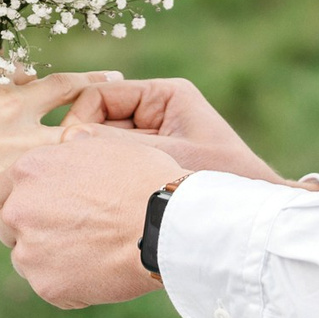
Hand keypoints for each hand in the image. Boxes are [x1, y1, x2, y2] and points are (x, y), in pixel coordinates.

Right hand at [0, 43, 113, 247]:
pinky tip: (103, 179)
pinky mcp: (14, 169)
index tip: (60, 85)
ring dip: (99, 126)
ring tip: (124, 130)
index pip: (26, 73)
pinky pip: (59, 170)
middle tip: (117, 80)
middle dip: (93, 84)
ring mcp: (14, 134)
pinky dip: (82, 171)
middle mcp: (7, 98)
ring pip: (73, 125)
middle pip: (64, 87)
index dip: (41, 82)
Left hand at [0, 129, 182, 307]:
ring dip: (49, 257)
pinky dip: (69, 283)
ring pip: (26, 258)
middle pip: (10, 225)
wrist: (166, 225)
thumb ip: (73, 149)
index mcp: (29, 170)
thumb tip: (67, 142)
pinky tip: (99, 271)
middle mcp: (19, 209)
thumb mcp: (105, 145)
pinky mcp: (47, 286)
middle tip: (70, 232)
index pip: (4, 189)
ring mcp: (30, 251)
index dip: (26, 198)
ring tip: (91, 253)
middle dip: (32, 229)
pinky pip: (50, 286)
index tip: (47, 206)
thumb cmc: (145, 179)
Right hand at [63, 77, 285, 182]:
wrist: (251, 221)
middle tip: (67, 175)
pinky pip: (117, 167)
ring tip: (83, 192)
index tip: (68, 152)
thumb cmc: (221, 183)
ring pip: (104, 147)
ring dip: (94, 167)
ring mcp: (154, 139)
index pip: (100, 97)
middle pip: (98, 121)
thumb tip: (68, 138)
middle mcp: (156, 112)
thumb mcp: (168, 158)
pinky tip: (99, 203)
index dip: (78, 120)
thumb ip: (118, 147)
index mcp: (164, 96)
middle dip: (83, 148)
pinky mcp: (153, 166)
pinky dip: (106, 182)